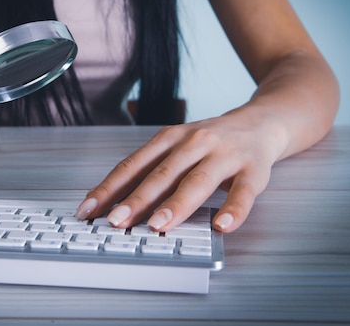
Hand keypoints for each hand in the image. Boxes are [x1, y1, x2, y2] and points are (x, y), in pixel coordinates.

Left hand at [76, 112, 285, 232]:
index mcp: (169, 138)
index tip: (88, 210)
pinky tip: (222, 226)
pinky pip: (243, 192)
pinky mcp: (253, 168)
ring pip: (197, 180)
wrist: (261, 122)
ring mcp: (224, 154)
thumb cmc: (210, 142)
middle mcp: (194, 143)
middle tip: (116, 221)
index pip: (132, 165)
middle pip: (160, 174)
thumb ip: (152, 172)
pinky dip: (233, 210)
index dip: (109, 188)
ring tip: (159, 225)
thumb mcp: (177, 148)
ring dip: (176, 204)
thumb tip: (116, 204)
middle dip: (136, 199)